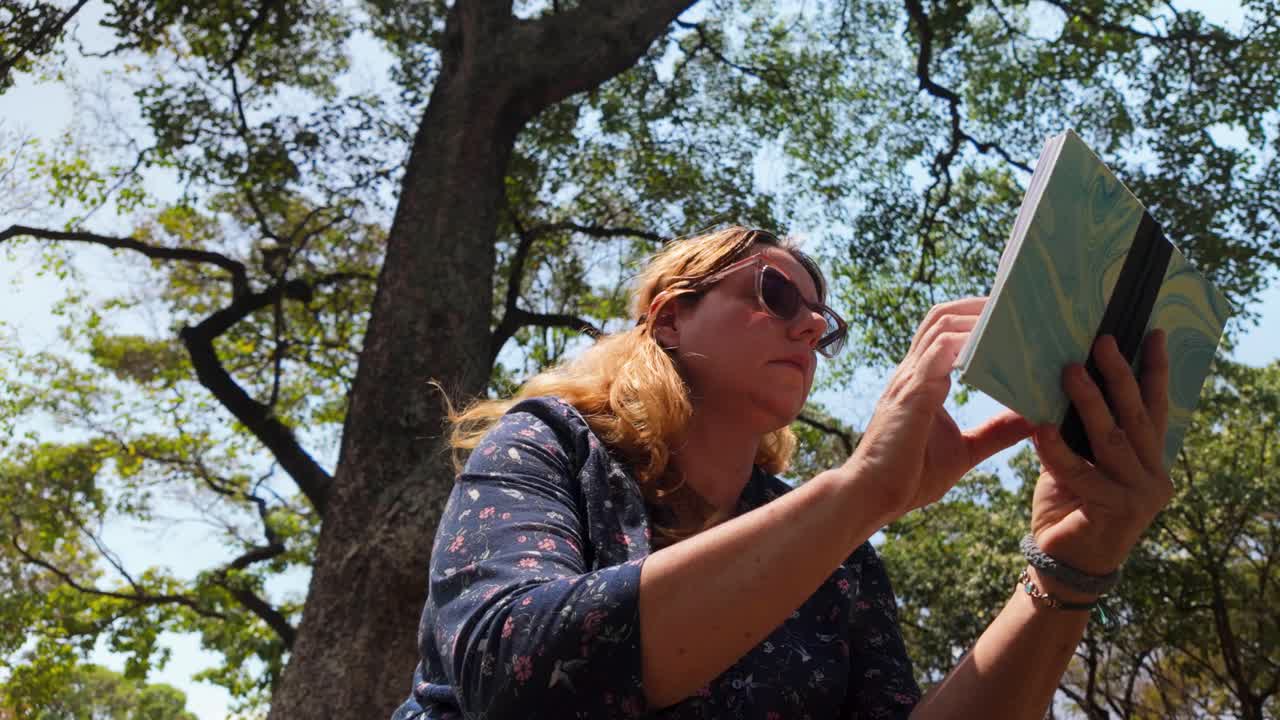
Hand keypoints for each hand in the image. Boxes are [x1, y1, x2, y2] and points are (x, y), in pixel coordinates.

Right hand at [846, 297, 1032, 521]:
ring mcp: (910, 380)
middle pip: (941, 316)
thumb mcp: (965, 451)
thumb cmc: (910, 475)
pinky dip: (966, 341)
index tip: (1008, 314)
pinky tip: (992, 344)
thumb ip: (995, 432)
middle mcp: (914, 373)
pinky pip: (939, 352)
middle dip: (977, 304)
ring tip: (1011, 316)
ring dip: (977, 317)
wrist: (873, 496)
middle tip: (1014, 304)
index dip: (973, 316)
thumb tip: (1033, 419)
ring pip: (941, 326)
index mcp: (923, 381)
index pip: (945, 331)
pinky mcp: (912, 394)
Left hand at [1029, 331, 1173, 576]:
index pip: (1154, 406)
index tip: (1152, 332)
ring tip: (1069, 371)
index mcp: (1151, 458)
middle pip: (1136, 416)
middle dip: (1120, 375)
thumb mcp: (1079, 459)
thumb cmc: (1069, 504)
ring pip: (1111, 439)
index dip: (1154, 370)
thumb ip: (1083, 430)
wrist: (1062, 563)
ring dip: (1089, 402)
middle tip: (1103, 341)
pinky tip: (1041, 427)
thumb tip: (1070, 378)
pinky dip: (1058, 450)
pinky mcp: (1117, 511)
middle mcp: (1155, 474)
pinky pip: (1081, 473)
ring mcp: (1141, 495)